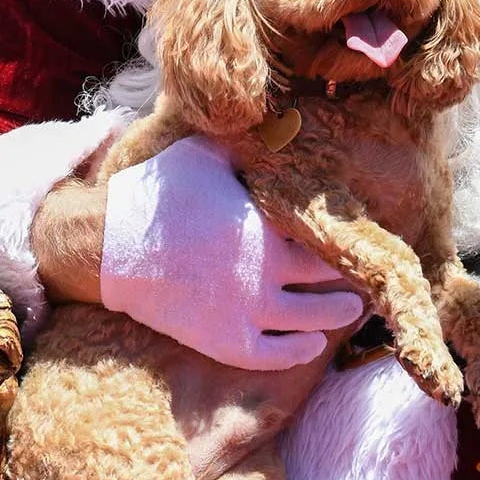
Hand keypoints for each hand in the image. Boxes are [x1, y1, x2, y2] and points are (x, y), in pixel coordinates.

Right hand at [100, 136, 363, 369]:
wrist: (110, 244)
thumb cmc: (159, 193)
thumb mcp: (206, 153)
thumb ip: (248, 145)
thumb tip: (282, 124)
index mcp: (265, 229)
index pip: (323, 237)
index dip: (346, 238)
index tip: (360, 236)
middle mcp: (264, 273)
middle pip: (324, 278)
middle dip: (350, 276)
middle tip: (369, 273)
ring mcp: (245, 310)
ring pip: (309, 319)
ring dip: (337, 315)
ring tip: (354, 309)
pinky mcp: (223, 339)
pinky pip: (271, 354)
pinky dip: (297, 353)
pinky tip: (313, 345)